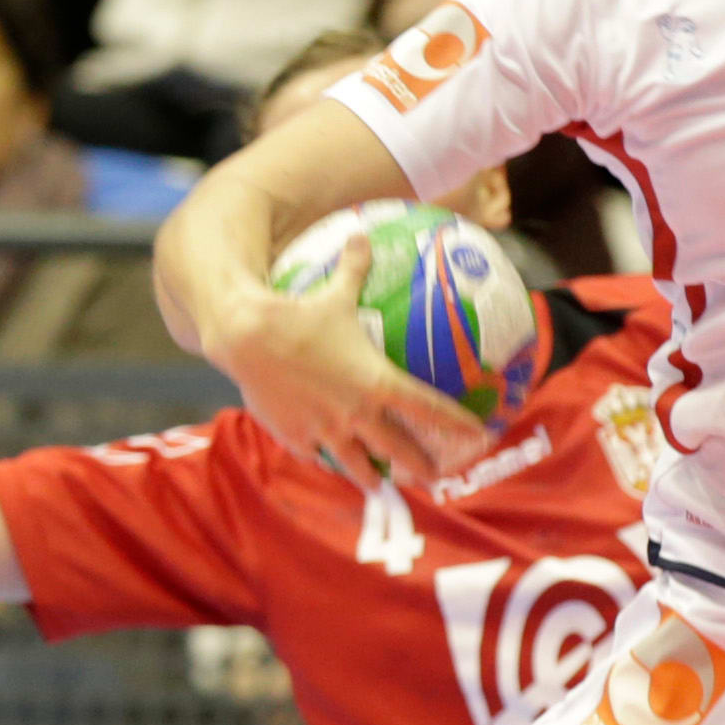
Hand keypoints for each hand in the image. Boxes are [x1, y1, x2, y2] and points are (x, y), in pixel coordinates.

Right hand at [200, 237, 492, 484]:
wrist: (246, 338)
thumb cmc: (297, 313)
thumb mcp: (334, 291)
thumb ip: (354, 268)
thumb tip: (363, 235)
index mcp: (377, 381)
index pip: (428, 407)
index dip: (456, 422)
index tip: (478, 434)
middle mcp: (357, 412)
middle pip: (398, 448)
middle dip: (420, 465)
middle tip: (435, 478)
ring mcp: (326, 429)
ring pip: (357, 464)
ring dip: (373, 478)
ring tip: (382, 489)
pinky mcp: (296, 436)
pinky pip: (317, 455)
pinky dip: (327, 460)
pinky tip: (329, 465)